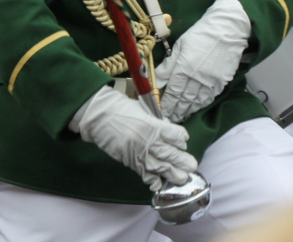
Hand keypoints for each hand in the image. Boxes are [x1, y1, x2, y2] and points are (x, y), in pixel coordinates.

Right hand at [70, 85, 196, 190]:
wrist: (100, 116)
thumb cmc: (122, 109)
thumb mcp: (144, 110)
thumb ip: (157, 122)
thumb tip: (168, 130)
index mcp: (154, 125)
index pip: (176, 135)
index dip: (182, 139)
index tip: (184, 141)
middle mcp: (149, 140)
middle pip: (171, 153)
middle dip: (183, 161)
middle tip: (192, 166)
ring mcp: (139, 152)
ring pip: (160, 167)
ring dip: (172, 174)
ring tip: (182, 178)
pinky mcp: (129, 161)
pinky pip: (144, 173)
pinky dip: (152, 180)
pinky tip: (160, 184)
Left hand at [155, 0, 250, 122]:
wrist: (227, 29)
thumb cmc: (202, 34)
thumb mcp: (180, 45)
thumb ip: (168, 65)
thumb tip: (156, 80)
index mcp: (184, 67)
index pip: (172, 91)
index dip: (167, 103)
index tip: (162, 111)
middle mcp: (197, 77)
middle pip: (184, 99)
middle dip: (176, 110)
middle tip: (170, 118)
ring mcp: (211, 80)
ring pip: (197, 101)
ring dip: (188, 110)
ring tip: (181, 116)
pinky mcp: (222, 80)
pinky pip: (210, 97)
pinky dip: (202, 104)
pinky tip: (197, 107)